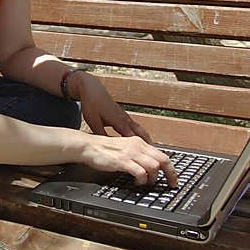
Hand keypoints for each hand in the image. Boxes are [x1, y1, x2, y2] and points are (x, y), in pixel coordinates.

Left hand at [70, 71, 176, 185]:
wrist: (92, 88)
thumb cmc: (92, 104)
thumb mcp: (93, 121)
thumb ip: (101, 134)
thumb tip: (106, 146)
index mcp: (119, 122)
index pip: (133, 139)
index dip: (140, 151)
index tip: (146, 160)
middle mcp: (126, 120)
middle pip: (141, 135)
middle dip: (149, 147)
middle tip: (157, 158)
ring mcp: (126, 117)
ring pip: (141, 131)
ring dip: (148, 141)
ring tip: (154, 152)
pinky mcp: (124, 115)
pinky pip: (137, 127)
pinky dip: (142, 135)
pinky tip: (142, 141)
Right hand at [80, 133, 177, 186]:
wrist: (88, 146)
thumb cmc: (104, 149)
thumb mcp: (125, 149)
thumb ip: (137, 154)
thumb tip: (148, 166)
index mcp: (139, 142)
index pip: (162, 154)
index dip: (170, 168)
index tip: (172, 177)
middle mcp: (138, 146)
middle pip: (163, 160)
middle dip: (170, 174)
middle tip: (170, 184)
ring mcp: (131, 153)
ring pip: (154, 166)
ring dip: (153, 178)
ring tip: (147, 183)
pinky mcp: (123, 161)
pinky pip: (140, 172)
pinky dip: (142, 180)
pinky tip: (137, 183)